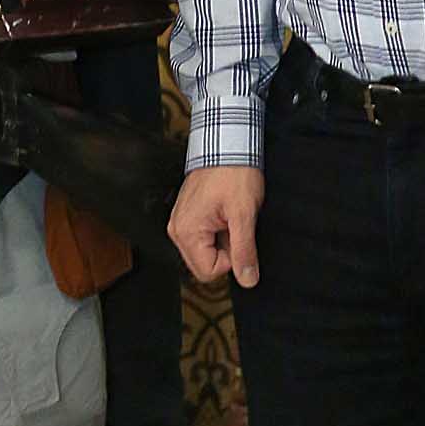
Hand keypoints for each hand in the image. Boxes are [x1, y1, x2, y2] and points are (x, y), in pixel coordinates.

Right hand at [169, 164, 263, 287]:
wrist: (227, 145)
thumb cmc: (233, 173)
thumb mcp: (244, 214)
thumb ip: (244, 250)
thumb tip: (248, 280)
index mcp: (186, 232)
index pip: (208, 273)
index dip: (230, 260)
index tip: (238, 236)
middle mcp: (177, 230)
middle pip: (204, 265)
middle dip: (225, 251)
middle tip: (234, 225)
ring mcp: (180, 222)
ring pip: (205, 252)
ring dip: (222, 240)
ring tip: (229, 216)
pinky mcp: (187, 216)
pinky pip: (203, 238)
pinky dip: (218, 231)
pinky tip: (224, 213)